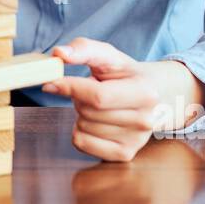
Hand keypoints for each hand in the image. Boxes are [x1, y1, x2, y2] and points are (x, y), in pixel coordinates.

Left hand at [42, 37, 161, 161]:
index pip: (98, 96)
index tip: (51, 82)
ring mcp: (136, 141)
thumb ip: (83, 49)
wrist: (152, 96)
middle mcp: (145, 121)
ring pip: (82, 128)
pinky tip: (95, 121)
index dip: (70, 88)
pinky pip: (82, 143)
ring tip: (99, 105)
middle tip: (91, 90)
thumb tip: (59, 53)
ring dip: (80, 114)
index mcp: (145, 93)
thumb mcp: (109, 56)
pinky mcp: (124, 154)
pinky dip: (79, 131)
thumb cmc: (125, 74)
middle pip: (88, 112)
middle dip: (78, 98)